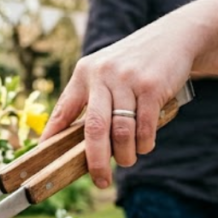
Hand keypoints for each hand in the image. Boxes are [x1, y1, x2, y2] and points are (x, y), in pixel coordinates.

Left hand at [41, 24, 193, 188]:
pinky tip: (144, 146)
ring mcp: (128, 80)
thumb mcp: (103, 73)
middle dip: (95, 160)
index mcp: (84, 73)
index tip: (44, 158)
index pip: (63, 110)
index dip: (51, 135)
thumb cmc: (133, 65)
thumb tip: (65, 137)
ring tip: (127, 160)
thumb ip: (87, 100)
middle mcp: (102, 75)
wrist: (173, 37)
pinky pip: (145, 127)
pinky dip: (144, 144)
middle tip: (100, 180)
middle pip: (94, 128)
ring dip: (125, 154)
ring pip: (122, 131)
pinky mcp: (152, 86)